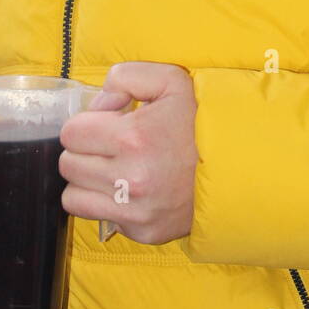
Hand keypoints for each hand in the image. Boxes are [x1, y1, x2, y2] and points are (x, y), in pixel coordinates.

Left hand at [59, 62, 198, 243]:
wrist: (240, 165)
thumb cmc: (201, 121)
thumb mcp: (170, 80)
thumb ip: (125, 77)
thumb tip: (97, 105)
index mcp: (132, 138)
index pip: (71, 133)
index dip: (86, 124)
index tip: (107, 124)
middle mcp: (130, 179)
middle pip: (68, 165)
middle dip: (85, 151)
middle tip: (111, 146)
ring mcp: (135, 210)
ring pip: (73, 196)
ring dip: (88, 181)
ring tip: (113, 169)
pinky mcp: (143, 231)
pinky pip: (99, 217)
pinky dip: (108, 203)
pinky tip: (131, 189)